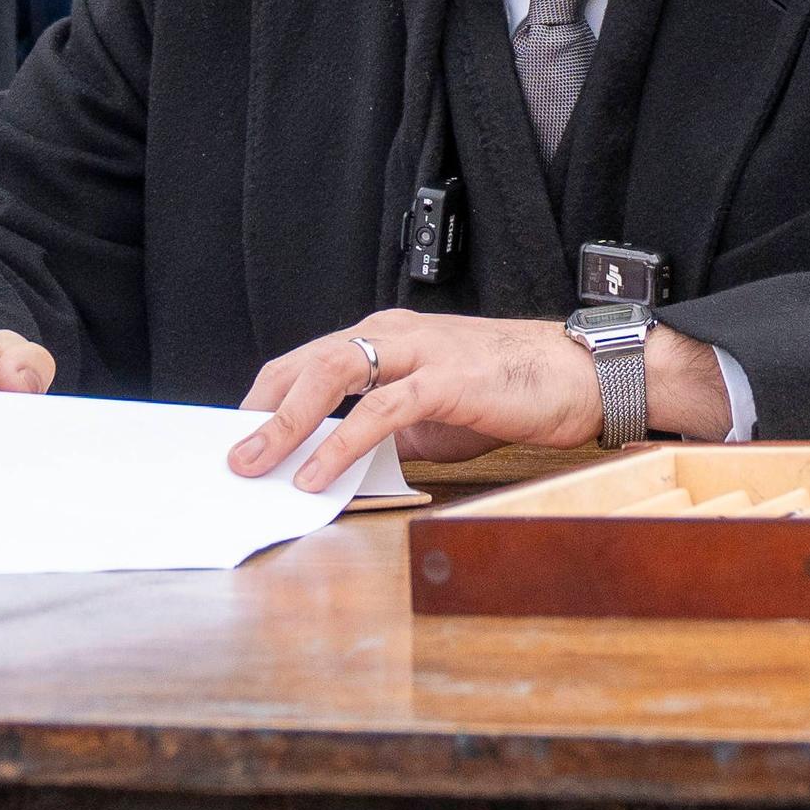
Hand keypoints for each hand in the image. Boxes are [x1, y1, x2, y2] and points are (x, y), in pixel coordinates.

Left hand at [230, 309, 731, 492]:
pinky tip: (318, 475)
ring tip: (256, 464)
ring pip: (333, 375)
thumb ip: (386, 433)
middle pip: (308, 363)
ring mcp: (420, 353)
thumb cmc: (508, 393)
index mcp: (388, 338)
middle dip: (262, 410)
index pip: (309, 361)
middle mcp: (395, 334)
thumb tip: (340, 467)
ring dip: (286, 424)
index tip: (239, 435)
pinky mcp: (445, 380)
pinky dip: (341, 444)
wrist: (578, 377)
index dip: (269, 397)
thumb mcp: (432, 417)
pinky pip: (379, 412)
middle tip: (230, 455)